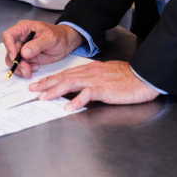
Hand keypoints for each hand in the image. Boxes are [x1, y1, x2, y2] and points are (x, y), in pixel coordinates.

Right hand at [1, 20, 84, 78]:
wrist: (65, 43)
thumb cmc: (58, 35)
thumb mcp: (50, 38)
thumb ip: (37, 44)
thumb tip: (24, 52)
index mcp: (24, 28)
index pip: (8, 35)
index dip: (9, 46)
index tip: (15, 56)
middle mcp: (20, 38)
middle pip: (9, 51)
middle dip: (16, 62)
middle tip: (26, 70)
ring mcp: (22, 48)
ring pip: (12, 60)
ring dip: (20, 68)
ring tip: (30, 71)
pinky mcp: (26, 58)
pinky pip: (20, 66)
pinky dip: (24, 70)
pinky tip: (35, 68)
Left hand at [29, 61, 158, 110]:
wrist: (143, 77)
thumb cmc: (128, 77)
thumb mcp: (107, 74)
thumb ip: (93, 78)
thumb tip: (82, 85)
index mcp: (91, 69)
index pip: (67, 73)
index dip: (51, 78)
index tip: (39, 83)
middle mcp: (91, 72)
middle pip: (64, 76)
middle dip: (47, 83)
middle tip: (33, 89)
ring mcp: (97, 80)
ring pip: (71, 83)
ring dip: (55, 90)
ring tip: (43, 97)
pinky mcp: (105, 90)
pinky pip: (88, 94)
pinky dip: (77, 100)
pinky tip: (68, 107)